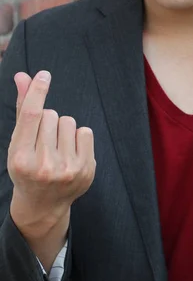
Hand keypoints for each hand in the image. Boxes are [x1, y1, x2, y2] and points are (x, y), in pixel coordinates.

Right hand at [8, 70, 95, 234]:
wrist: (43, 205)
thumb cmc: (27, 167)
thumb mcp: (18, 143)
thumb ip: (23, 109)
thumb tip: (23, 76)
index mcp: (21, 159)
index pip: (31, 116)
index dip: (37, 92)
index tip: (44, 75)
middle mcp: (44, 166)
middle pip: (51, 115)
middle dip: (46, 121)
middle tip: (42, 143)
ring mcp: (67, 170)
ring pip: (68, 121)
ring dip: (62, 129)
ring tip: (56, 148)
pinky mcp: (86, 170)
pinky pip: (85, 131)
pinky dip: (78, 137)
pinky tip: (70, 152)